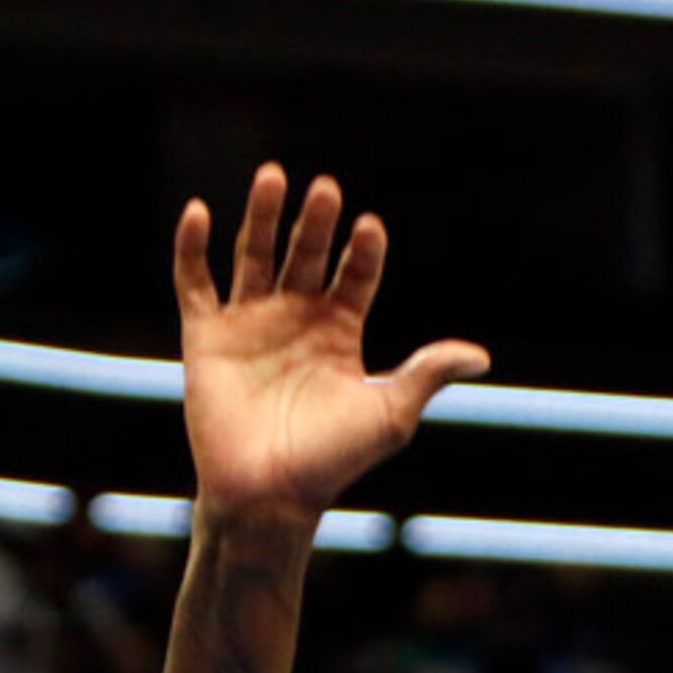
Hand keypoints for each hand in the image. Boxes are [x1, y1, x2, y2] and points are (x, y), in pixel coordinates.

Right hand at [172, 164, 488, 523]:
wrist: (268, 496)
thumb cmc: (332, 462)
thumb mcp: (389, 414)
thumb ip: (426, 374)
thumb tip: (480, 355)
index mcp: (339, 333)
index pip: (355, 275)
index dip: (363, 251)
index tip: (370, 227)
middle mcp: (295, 319)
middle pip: (307, 253)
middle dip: (315, 222)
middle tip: (326, 188)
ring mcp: (249, 325)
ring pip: (253, 255)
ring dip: (261, 216)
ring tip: (273, 176)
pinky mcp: (206, 338)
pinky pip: (195, 283)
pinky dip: (192, 248)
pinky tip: (198, 211)